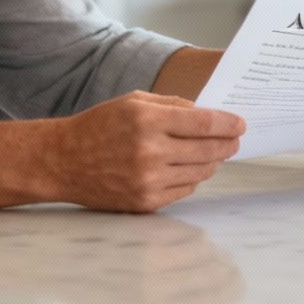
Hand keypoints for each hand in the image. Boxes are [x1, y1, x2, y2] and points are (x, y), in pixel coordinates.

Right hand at [43, 92, 245, 212]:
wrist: (63, 161)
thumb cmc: (99, 126)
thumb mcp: (133, 101)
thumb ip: (172, 105)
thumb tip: (207, 114)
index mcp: (147, 120)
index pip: (204, 124)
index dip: (228, 124)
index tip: (240, 124)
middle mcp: (149, 151)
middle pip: (207, 149)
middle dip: (227, 144)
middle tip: (234, 140)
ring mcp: (148, 180)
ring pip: (200, 172)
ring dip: (212, 162)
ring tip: (214, 154)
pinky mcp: (146, 201)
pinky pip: (185, 190)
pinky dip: (192, 179)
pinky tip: (190, 169)